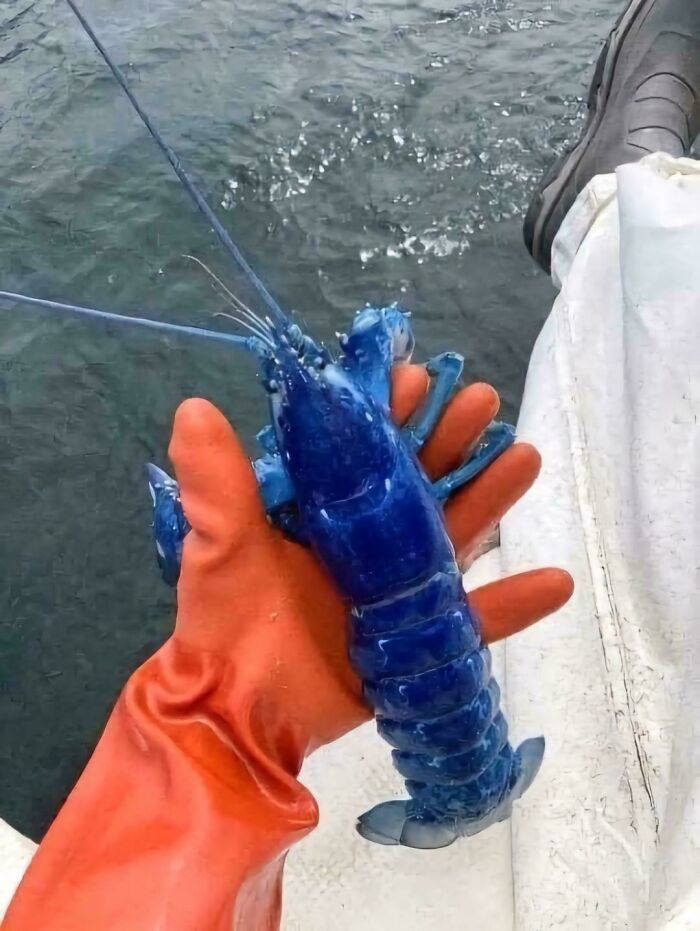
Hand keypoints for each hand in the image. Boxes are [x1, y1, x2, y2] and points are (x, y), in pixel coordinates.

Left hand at [169, 364, 572, 755]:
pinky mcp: (420, 639)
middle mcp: (365, 545)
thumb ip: (215, 483)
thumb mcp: (219, 547)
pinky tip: (556, 580)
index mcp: (321, 516)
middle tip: (484, 402)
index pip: (363, 453)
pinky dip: (515, 605)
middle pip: (419, 484)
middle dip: (451, 441)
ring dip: (490, 498)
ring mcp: (397, 590)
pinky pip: (475, 621)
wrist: (240, 715)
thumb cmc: (227, 623)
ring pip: (454, 536)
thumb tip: (194, 407)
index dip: (390, 414)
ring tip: (524, 457)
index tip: (417, 377)